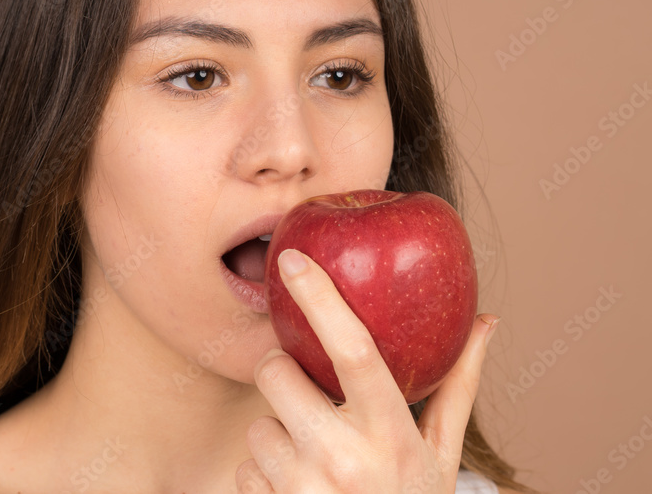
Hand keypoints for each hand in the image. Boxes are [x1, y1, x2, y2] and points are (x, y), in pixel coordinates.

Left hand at [236, 248, 499, 492]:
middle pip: (277, 373)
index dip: (321, 298)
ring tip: (314, 463)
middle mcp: (344, 458)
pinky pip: (243, 468)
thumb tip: (488, 321)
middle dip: (284, 374)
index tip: (293, 260)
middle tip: (307, 396)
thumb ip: (458, 385)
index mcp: (390, 432)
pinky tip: (298, 492)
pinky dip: (264, 474)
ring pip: (257, 424)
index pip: (352, 349)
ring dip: (277, 435)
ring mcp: (302, 488)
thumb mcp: (439, 452)